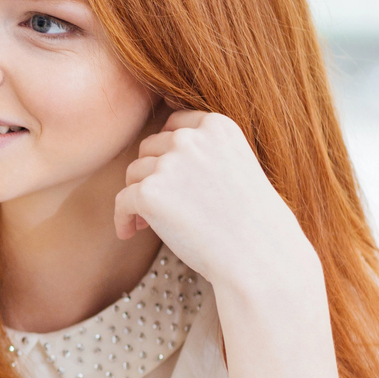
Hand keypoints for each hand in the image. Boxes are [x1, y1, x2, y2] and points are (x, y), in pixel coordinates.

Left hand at [113, 110, 318, 294]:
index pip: (176, 123)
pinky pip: (121, 201)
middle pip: (150, 147)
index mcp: (217, 127)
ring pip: (134, 173)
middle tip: (159, 203)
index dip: (166, 149)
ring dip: (137, 195)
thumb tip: (158, 157)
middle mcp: (191, 139)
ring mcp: (169, 164)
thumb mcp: (237, 168)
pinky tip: (129, 233)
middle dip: (150, 173)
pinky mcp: (149, 192)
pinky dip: (122, 218)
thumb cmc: (251, 220)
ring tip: (148, 222)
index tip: (168, 173)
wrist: (257, 253)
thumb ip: (204, 153)